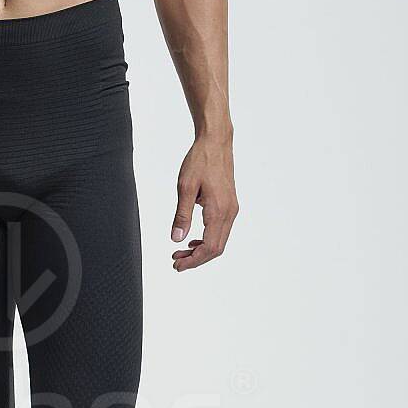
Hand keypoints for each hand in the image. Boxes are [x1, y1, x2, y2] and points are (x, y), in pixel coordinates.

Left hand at [170, 136, 237, 271]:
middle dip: (196, 259)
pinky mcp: (230, 205)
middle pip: (216, 249)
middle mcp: (229, 212)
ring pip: (219, 241)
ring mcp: (232, 209)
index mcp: (218, 211)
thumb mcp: (185, 188)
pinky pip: (221, 230)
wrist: (216, 142)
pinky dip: (207, 240)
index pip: (209, 247)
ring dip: (201, 251)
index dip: (193, 261)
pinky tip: (193, 240)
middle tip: (176, 262)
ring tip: (181, 253)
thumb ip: (182, 215)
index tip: (177, 265)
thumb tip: (177, 239)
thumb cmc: (200, 160)